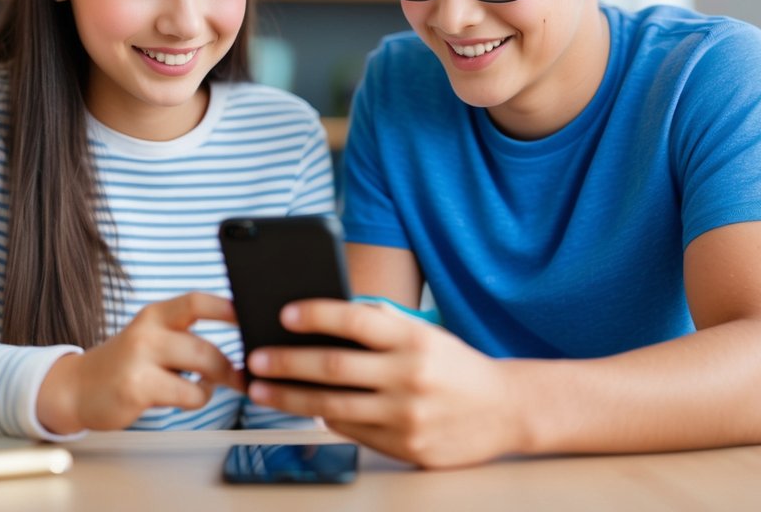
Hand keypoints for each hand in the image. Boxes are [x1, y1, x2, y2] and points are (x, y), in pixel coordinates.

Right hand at [38, 292, 243, 432]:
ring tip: (208, 385)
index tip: (254, 316)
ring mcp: (140, 359)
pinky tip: (184, 395)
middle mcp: (148, 331)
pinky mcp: (136, 388)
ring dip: (217, 381)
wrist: (76, 388)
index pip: (198, 302)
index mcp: (156, 314)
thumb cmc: (125, 364)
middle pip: (206, 344)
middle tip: (244, 374)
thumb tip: (238, 339)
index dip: (228, 309)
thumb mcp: (151, 336)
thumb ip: (184, 333)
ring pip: (202, 368)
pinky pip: (188, 394)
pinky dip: (196, 398)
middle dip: (232, 364)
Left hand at [245, 299, 526, 467]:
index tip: (284, 313)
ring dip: (289, 397)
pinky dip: (323, 418)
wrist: (505, 409)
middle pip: (334, 367)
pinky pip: (351, 431)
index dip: (317, 314)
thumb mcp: (425, 333)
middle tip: (255, 358)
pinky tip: (302, 407)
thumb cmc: (453, 364)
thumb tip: (323, 315)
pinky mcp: (406, 446)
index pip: (357, 319)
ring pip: (333, 405)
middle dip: (287, 362)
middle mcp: (411, 375)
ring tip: (261, 388)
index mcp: (415, 338)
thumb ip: (380, 322)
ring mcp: (407, 415)